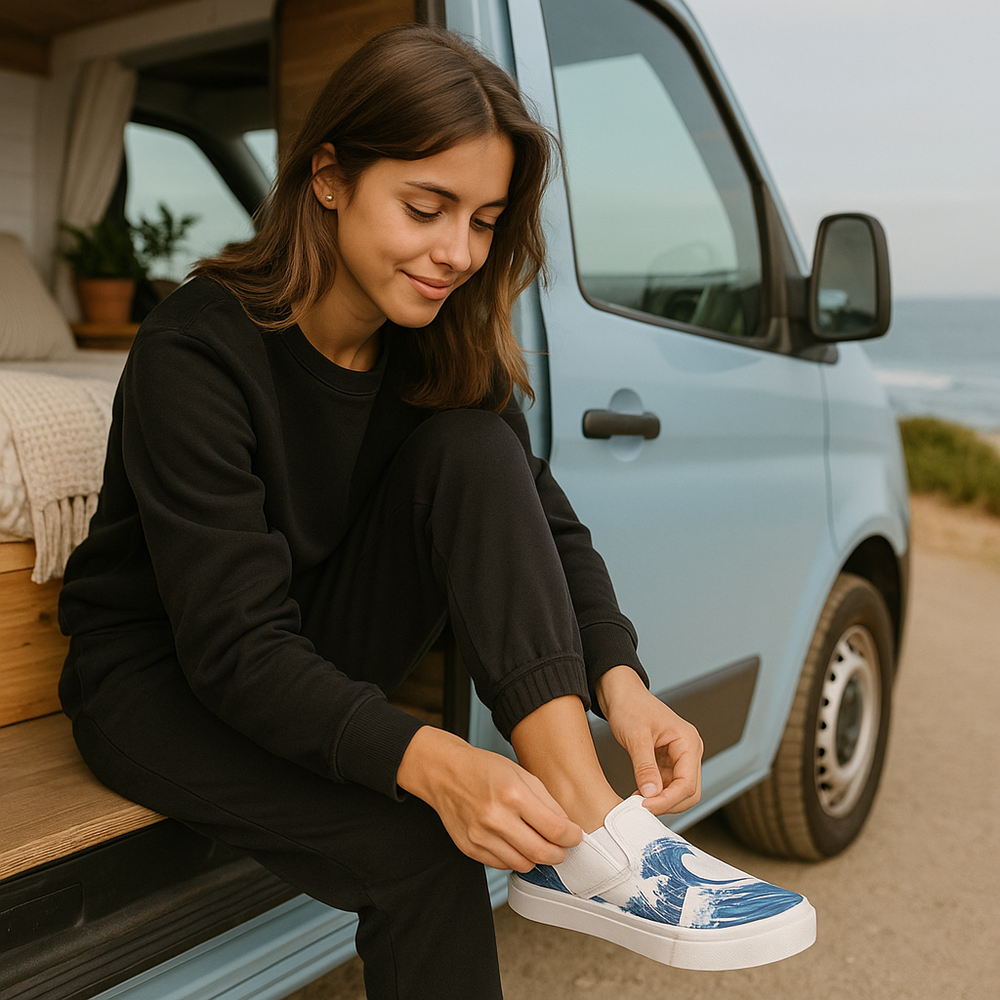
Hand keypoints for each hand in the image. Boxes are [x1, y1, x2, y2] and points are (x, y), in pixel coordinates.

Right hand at [397, 727, 582, 870]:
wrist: (446, 773)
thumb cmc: (483, 769)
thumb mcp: (521, 773)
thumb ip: (546, 801)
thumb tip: (565, 827)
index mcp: (514, 794)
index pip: (555, 829)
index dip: (572, 836)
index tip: (575, 835)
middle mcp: (496, 818)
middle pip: (541, 853)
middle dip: (559, 853)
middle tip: (562, 847)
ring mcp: (481, 836)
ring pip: (523, 864)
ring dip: (536, 858)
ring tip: (537, 843)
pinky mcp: (470, 848)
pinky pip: (502, 865)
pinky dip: (514, 858)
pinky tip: (515, 843)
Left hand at [595, 666, 702, 814]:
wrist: (620, 693)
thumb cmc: (630, 705)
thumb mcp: (636, 736)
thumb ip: (645, 767)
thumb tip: (651, 795)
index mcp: (688, 742)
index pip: (687, 784)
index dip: (667, 800)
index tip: (644, 807)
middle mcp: (689, 751)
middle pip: (688, 793)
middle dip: (666, 803)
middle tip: (640, 808)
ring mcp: (679, 758)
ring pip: (678, 792)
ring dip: (660, 800)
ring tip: (636, 801)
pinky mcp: (667, 762)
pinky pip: (666, 786)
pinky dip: (654, 794)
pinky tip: (638, 794)